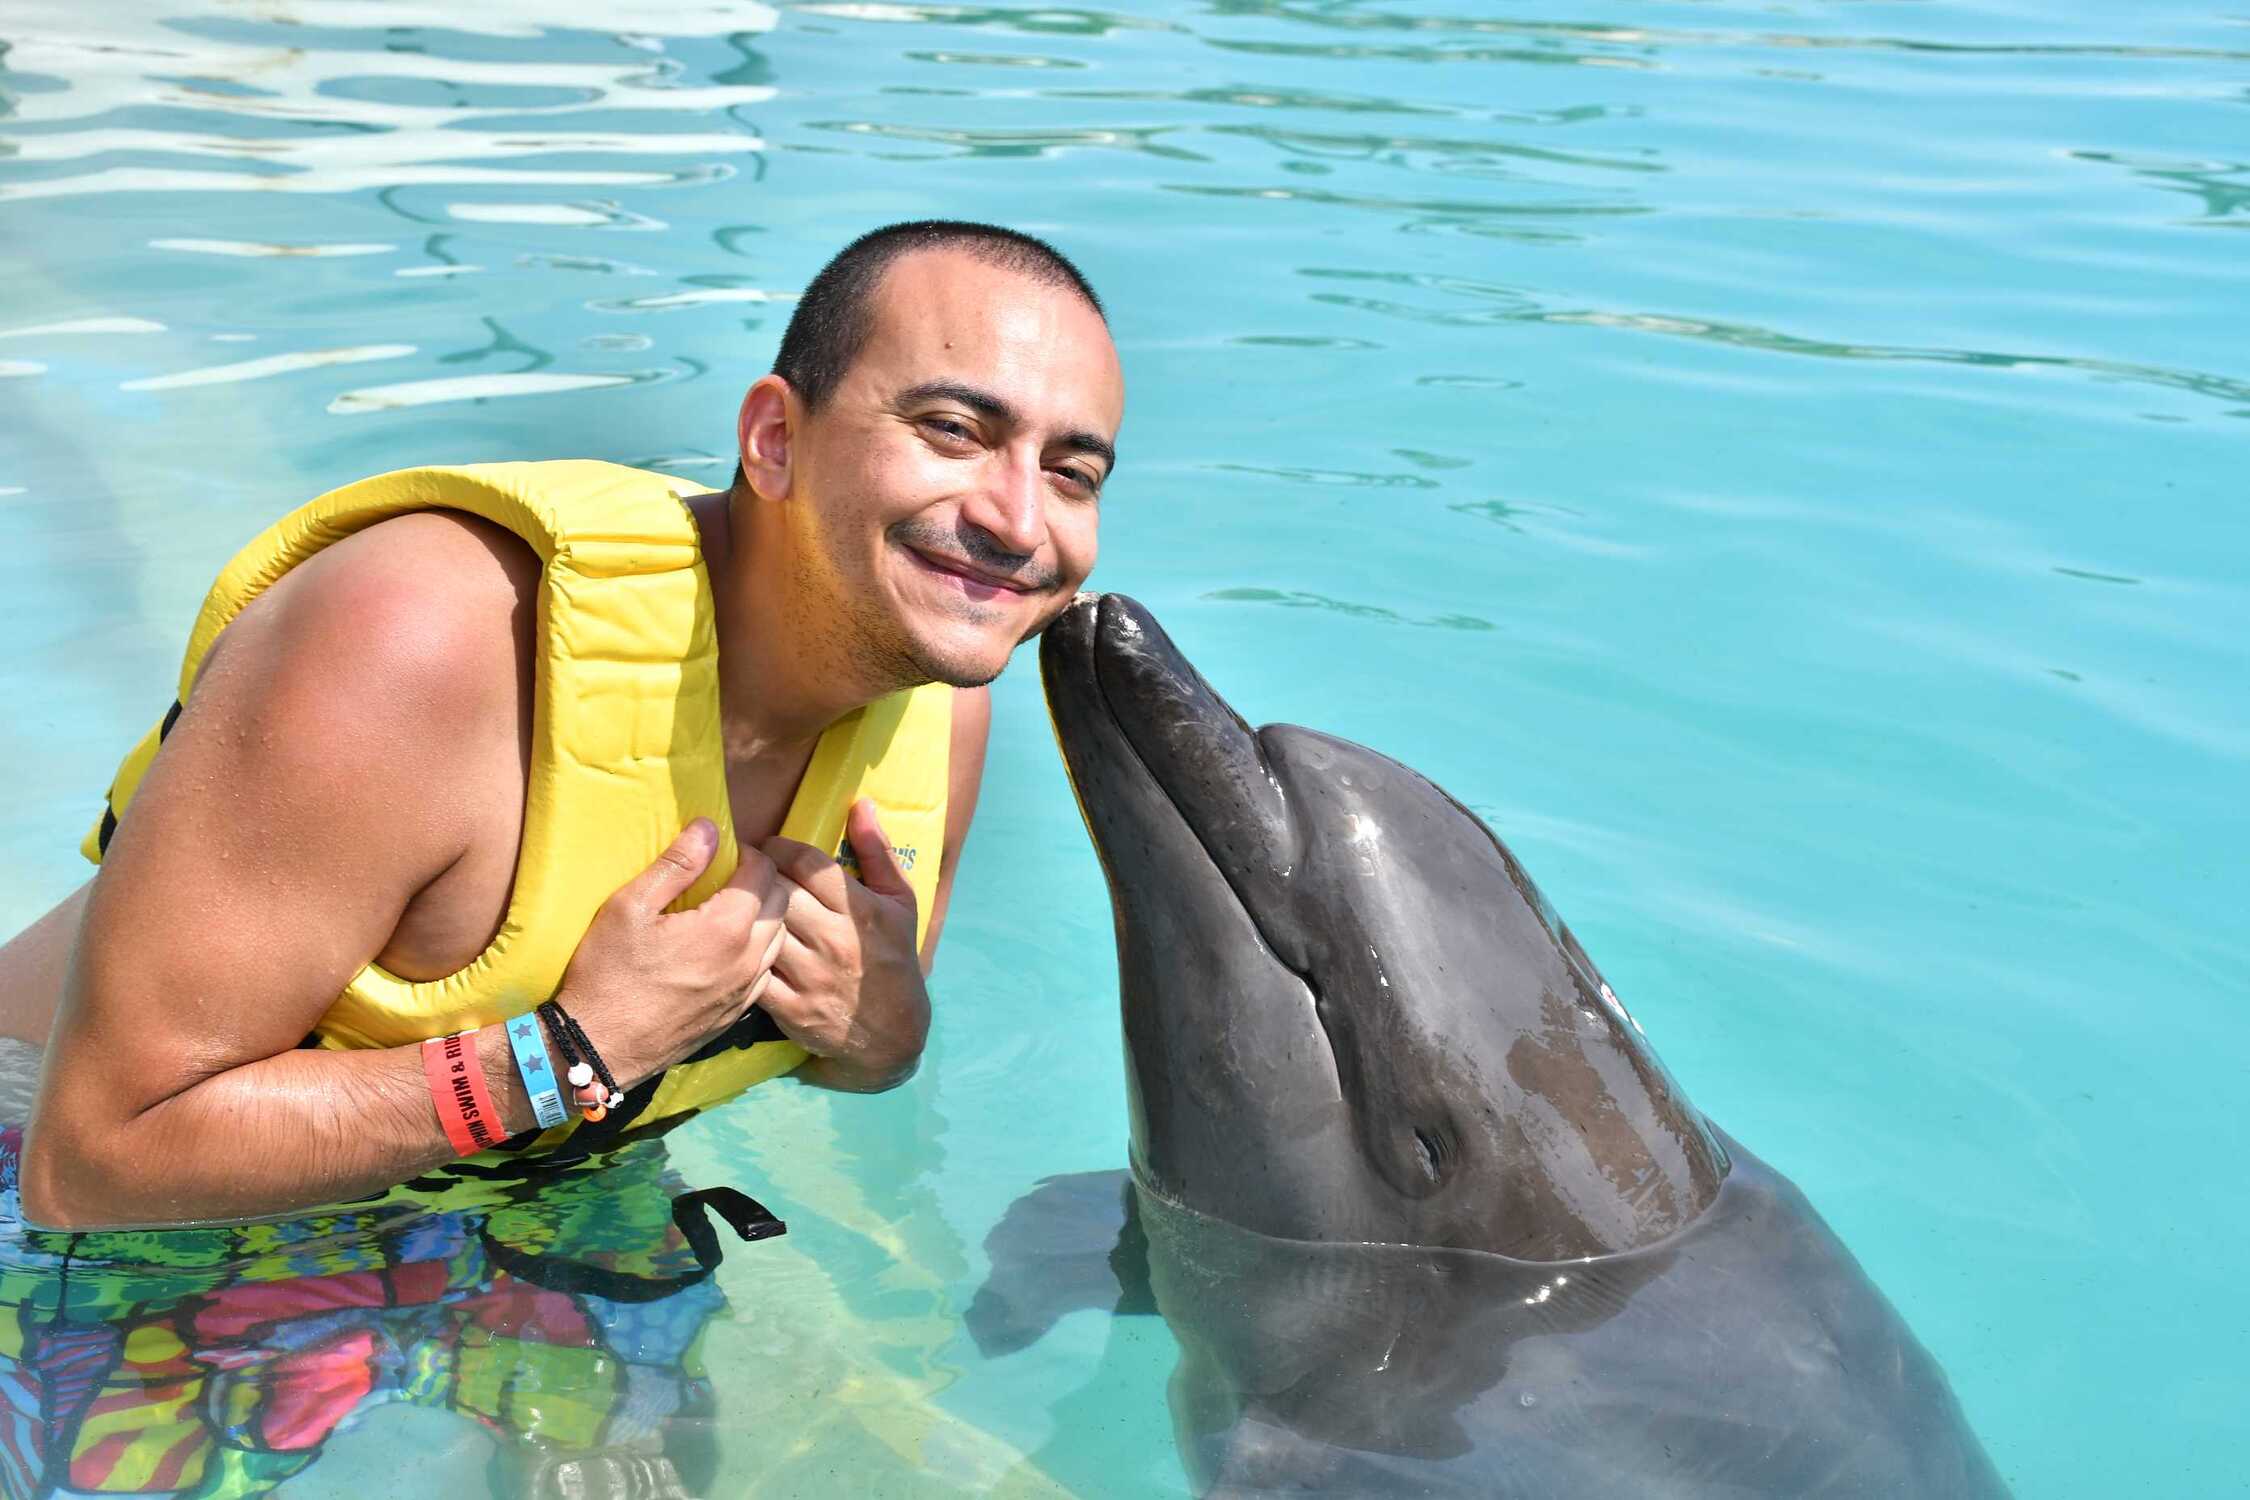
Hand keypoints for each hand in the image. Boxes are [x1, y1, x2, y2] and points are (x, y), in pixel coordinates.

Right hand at [552, 819, 790, 1086]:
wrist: (598, 1047)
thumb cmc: (608, 973)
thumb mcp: (631, 907)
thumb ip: (676, 865)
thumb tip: (709, 828)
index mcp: (726, 928)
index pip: (764, 873)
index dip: (750, 853)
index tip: (727, 851)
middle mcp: (747, 960)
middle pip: (782, 904)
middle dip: (765, 881)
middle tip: (733, 875)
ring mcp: (745, 991)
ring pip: (779, 939)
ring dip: (766, 916)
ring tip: (733, 907)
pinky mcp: (735, 1014)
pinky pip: (765, 972)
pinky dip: (759, 950)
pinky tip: (729, 947)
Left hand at [758, 798, 930, 1091]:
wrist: (893, 1033)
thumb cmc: (894, 957)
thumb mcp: (900, 902)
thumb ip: (877, 851)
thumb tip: (861, 804)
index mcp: (861, 910)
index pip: (808, 864)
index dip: (779, 847)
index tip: (767, 846)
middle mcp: (835, 940)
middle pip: (778, 892)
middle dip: (756, 875)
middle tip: (743, 869)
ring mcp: (811, 976)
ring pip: (761, 929)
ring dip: (743, 913)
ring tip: (733, 902)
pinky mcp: (791, 1008)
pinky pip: (752, 971)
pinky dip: (740, 955)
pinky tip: (735, 944)